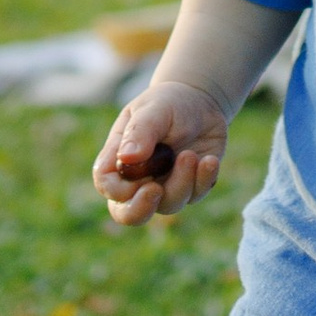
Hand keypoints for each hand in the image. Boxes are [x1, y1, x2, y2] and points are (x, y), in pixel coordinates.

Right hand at [94, 76, 229, 223]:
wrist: (201, 101)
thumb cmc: (167, 102)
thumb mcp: (153, 109)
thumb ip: (140, 132)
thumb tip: (127, 158)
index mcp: (119, 159)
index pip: (107, 185)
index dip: (118, 190)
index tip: (137, 177)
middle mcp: (139, 179)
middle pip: (128, 213)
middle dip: (140, 210)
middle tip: (156, 190)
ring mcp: (166, 185)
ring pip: (169, 205)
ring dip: (181, 183)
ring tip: (189, 155)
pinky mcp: (192, 185)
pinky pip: (197, 194)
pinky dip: (203, 179)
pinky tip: (209, 160)